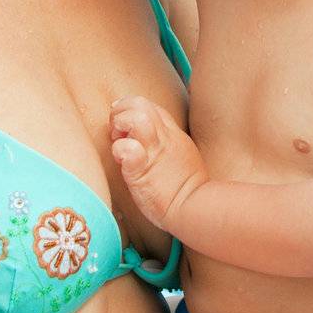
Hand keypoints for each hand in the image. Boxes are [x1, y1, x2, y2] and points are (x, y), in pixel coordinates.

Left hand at [109, 96, 205, 230]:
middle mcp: (163, 138)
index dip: (132, 109)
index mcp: (172, 134)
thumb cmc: (187, 188)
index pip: (150, 106)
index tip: (123, 125)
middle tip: (116, 131)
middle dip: (121, 111)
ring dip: (120, 124)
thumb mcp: (182, 155)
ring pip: (136, 118)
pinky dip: (120, 150)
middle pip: (140, 104)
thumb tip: (146, 139)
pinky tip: (120, 159)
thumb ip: (167, 143)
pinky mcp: (141, 171)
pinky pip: (129, 149)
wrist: (195, 209)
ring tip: (117, 140)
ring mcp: (153, 153)